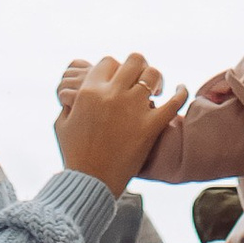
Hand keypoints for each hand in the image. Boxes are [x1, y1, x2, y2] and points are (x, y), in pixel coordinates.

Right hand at [54, 52, 185, 196]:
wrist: (90, 183)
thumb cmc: (74, 154)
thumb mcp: (62, 123)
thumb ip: (70, 101)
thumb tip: (77, 91)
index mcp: (89, 91)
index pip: (108, 61)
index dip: (114, 68)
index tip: (118, 79)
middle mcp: (113, 95)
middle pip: (134, 60)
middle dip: (138, 67)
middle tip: (141, 80)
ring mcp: (133, 109)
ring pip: (153, 74)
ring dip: (156, 78)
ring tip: (157, 90)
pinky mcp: (150, 126)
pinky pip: (174, 101)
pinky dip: (181, 92)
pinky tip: (181, 89)